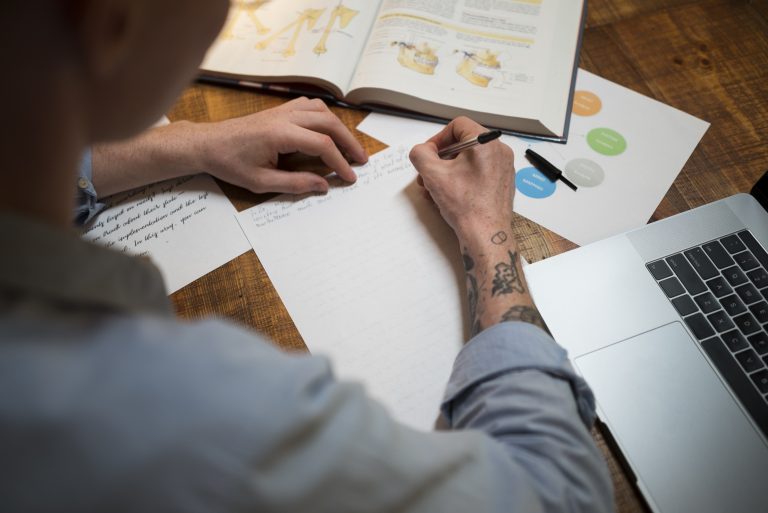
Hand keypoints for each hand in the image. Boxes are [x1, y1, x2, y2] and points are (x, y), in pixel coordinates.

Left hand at [193, 97, 367, 193]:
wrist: (208, 143)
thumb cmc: (230, 163)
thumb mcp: (261, 182)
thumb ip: (295, 184)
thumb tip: (323, 185)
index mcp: (280, 134)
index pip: (322, 145)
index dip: (340, 162)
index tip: (350, 177)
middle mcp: (285, 117)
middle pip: (329, 123)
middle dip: (349, 142)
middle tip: (361, 159)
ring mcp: (282, 110)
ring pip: (321, 110)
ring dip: (338, 127)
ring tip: (348, 146)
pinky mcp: (279, 110)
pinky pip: (310, 106)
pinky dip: (324, 117)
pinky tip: (327, 131)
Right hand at [409, 117, 514, 239]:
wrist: (486, 235)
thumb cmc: (465, 206)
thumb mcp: (433, 175)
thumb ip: (421, 154)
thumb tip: (422, 150)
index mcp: (485, 143)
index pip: (457, 126)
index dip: (438, 138)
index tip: (428, 155)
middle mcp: (499, 152)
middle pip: (463, 145)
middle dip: (440, 160)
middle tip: (427, 175)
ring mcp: (504, 168)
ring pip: (469, 161)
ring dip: (448, 172)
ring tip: (434, 190)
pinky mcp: (503, 184)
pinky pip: (478, 174)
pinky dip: (462, 180)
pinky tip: (448, 197)